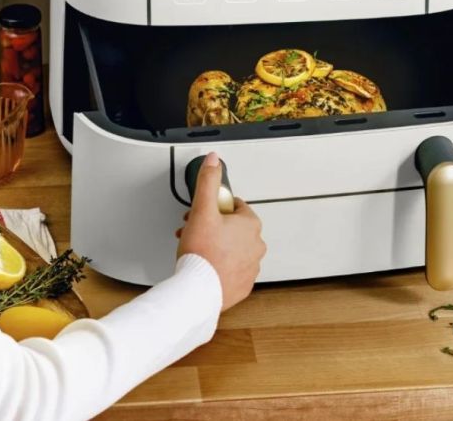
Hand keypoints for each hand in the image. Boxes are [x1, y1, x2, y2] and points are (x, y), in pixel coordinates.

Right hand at [177, 152, 265, 310]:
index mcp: (251, 225)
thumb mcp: (202, 210)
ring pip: (232, 249)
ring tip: (197, 251)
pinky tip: (205, 267)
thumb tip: (214, 160)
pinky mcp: (242, 285)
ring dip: (216, 247)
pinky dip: (219, 267)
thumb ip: (208, 181)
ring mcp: (251, 267)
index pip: (235, 206)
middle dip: (213, 227)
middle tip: (195, 232)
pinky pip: (232, 270)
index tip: (203, 214)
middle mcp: (256, 246)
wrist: (198, 292)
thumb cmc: (202, 255)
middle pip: (233, 228)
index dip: (215, 208)